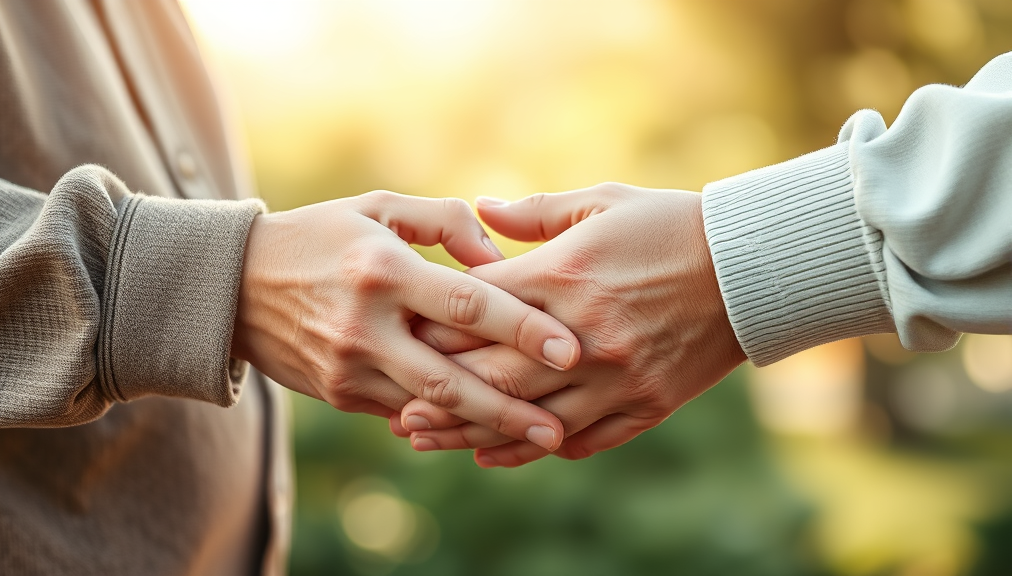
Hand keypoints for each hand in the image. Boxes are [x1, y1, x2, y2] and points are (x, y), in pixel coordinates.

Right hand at [230, 191, 580, 451]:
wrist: (232, 285)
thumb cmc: (320, 235)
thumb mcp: (378, 206)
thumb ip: (445, 221)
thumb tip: (498, 259)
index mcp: (383, 269)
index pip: (464, 304)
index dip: (520, 328)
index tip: (571, 348)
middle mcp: (366, 324)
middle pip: (449, 377)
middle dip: (508, 407)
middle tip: (560, 428)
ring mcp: (349, 365)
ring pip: (428, 406)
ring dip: (483, 426)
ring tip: (539, 438)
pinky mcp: (338, 392)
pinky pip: (401, 411)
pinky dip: (444, 421)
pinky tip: (487, 431)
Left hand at [393, 184, 745, 466]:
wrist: (752, 266)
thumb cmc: (670, 225)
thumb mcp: (601, 201)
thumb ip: (534, 211)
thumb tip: (479, 209)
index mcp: (564, 276)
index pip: (478, 310)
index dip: (433, 328)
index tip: (399, 340)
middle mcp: (582, 334)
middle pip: (492, 374)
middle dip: (438, 395)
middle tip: (396, 414)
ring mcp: (615, 376)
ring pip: (530, 417)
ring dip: (472, 432)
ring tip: (429, 443)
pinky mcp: (645, 403)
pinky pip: (582, 438)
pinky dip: (536, 449)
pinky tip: (499, 454)